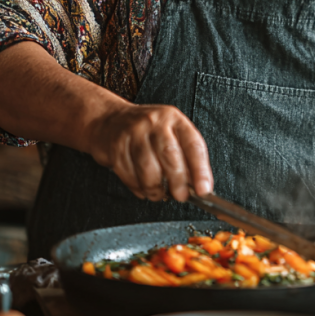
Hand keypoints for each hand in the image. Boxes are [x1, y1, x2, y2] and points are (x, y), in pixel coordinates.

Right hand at [87, 102, 212, 202]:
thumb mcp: (171, 133)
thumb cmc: (148, 131)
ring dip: (156, 188)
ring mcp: (134, 134)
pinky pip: (130, 175)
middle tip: (181, 196)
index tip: (204, 189)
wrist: (110, 121)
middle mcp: (155, 123)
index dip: (200, 170)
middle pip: (170, 155)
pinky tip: (143, 188)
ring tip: (160, 194)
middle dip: (178, 181)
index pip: (193, 145)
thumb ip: (185, 155)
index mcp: (174, 119)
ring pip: (148, 168)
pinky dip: (139, 188)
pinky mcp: (117, 148)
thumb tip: (198, 184)